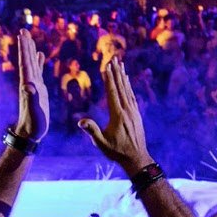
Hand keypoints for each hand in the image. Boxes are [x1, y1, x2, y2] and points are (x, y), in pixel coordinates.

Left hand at [14, 30, 49, 141]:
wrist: (31, 133)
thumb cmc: (34, 124)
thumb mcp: (34, 111)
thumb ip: (32, 98)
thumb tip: (28, 86)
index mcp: (28, 85)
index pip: (25, 64)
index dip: (24, 49)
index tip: (22, 36)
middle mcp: (29, 82)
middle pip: (26, 60)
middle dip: (25, 45)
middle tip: (23, 30)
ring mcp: (34, 85)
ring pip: (31, 63)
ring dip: (30, 50)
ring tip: (28, 37)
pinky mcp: (39, 89)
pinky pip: (38, 71)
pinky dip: (38, 61)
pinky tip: (39, 54)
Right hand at [79, 58, 151, 172]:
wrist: (136, 158)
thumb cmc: (117, 152)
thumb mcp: (101, 143)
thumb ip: (92, 131)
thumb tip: (80, 122)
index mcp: (118, 115)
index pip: (112, 93)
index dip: (109, 79)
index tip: (107, 66)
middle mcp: (127, 111)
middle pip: (121, 87)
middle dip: (116, 72)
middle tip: (114, 59)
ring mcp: (133, 112)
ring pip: (128, 90)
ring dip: (123, 77)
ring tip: (121, 65)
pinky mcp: (136, 115)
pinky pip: (132, 97)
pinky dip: (129, 87)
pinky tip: (127, 82)